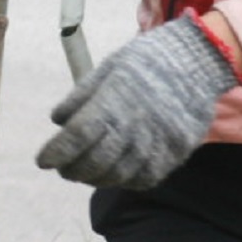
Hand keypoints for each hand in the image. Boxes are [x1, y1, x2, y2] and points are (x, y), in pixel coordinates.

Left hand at [35, 17, 240, 189]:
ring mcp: (159, 141)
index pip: (78, 135)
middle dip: (73, 170)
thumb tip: (57, 121)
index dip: (56, 152)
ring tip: (86, 172)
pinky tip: (115, 173)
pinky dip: (125, 180)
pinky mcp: (176, 152)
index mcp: (115, 99)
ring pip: (119, 175)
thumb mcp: (109, 67)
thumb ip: (82, 96)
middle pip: (96, 161)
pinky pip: (145, 178)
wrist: (198, 61)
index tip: (43, 160)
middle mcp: (137, 124)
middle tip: (63, 169)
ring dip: (96, 178)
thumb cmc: (146, 61)